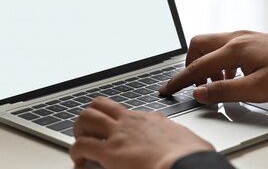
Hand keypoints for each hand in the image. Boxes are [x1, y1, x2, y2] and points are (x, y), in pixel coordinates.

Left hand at [69, 97, 213, 168]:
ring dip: (79, 130)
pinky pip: (81, 146)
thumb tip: (190, 145)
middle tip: (89, 133)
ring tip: (81, 144)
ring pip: (87, 117)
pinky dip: (76, 153)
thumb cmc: (192, 157)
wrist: (187, 164)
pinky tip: (80, 162)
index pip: (127, 113)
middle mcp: (132, 122)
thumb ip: (180, 139)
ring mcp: (120, 134)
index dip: (116, 123)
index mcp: (152, 120)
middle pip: (101, 104)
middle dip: (90, 117)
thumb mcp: (188, 141)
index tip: (115, 134)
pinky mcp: (110, 152)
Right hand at [160, 30, 267, 103]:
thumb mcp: (257, 89)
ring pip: (213, 46)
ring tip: (218, 86)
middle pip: (198, 46)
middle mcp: (236, 38)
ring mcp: (245, 37)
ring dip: (208, 65)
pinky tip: (234, 78)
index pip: (197, 65)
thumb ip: (225, 90)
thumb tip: (200, 92)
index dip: (180, 80)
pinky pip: (227, 48)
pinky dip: (222, 63)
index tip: (168, 89)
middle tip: (194, 85)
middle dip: (190, 66)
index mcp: (234, 49)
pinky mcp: (254, 41)